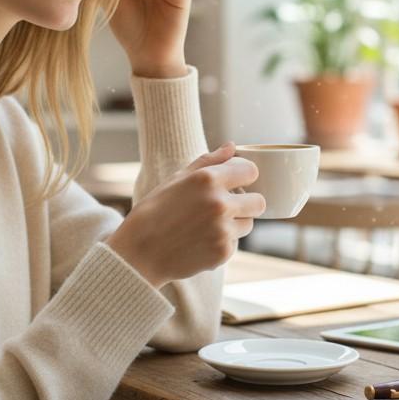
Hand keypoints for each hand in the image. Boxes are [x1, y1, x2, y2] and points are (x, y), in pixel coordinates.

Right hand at [105, 143, 265, 287]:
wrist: (139, 252)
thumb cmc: (155, 211)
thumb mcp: (177, 179)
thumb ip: (209, 161)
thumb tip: (232, 146)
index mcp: (208, 179)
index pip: (251, 171)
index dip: (245, 176)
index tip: (236, 182)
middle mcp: (219, 203)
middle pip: (259, 201)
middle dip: (247, 203)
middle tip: (226, 207)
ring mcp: (223, 230)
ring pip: (248, 224)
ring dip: (235, 224)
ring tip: (207, 225)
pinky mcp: (223, 252)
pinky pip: (234, 243)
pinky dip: (222, 243)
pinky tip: (200, 241)